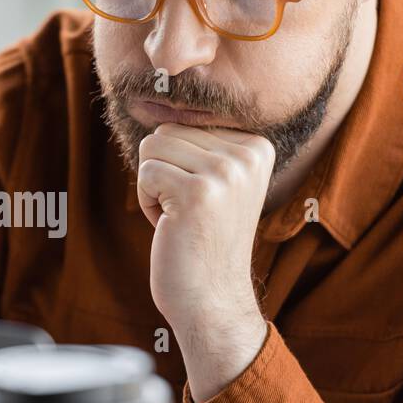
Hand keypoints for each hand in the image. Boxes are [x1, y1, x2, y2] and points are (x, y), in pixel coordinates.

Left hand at [137, 123, 273, 402]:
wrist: (213, 300)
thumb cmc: (204, 242)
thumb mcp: (219, 183)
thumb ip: (203, 146)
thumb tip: (161, 102)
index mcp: (257, 146)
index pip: (185, 125)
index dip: (179, 165)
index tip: (203, 202)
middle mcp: (247, 155)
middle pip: (165, 133)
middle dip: (163, 174)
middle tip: (188, 213)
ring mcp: (225, 173)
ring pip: (152, 149)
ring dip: (154, 187)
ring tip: (181, 219)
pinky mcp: (197, 193)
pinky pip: (144, 174)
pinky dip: (147, 203)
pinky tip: (172, 227)